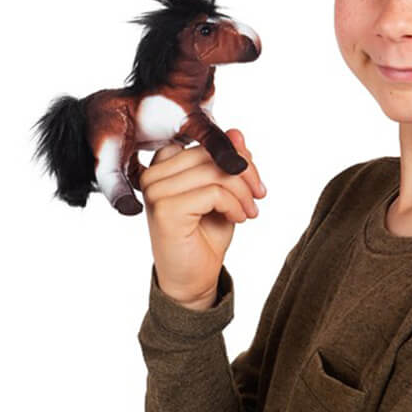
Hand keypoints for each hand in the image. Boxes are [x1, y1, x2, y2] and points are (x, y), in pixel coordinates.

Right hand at [140, 129, 265, 306]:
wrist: (193, 279)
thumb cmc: (206, 234)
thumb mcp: (225, 191)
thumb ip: (228, 161)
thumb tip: (236, 132)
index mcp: (163, 166)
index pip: (206, 142)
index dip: (235, 156)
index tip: (252, 180)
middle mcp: (153, 175)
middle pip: (211, 153)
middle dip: (246, 172)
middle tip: (258, 196)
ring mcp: (155, 191)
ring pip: (215, 171)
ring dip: (243, 192)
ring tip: (250, 211)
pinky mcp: (165, 210)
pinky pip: (214, 192)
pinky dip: (235, 205)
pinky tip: (239, 219)